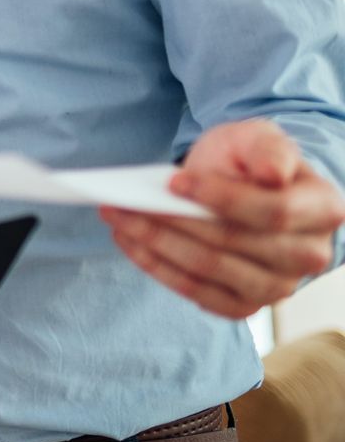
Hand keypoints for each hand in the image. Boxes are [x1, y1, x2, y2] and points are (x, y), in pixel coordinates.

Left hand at [102, 119, 344, 318]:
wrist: (241, 186)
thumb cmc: (249, 161)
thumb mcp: (258, 137)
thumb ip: (268, 148)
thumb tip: (273, 173)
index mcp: (322, 209)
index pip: (271, 211)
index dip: (221, 198)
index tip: (174, 181)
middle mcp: (308, 255)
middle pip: (231, 244)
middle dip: (170, 221)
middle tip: (122, 202)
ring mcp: (279, 286)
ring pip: (209, 270)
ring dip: (155, 246)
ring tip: (119, 220)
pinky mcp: (247, 304)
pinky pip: (199, 294)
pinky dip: (159, 270)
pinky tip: (132, 246)